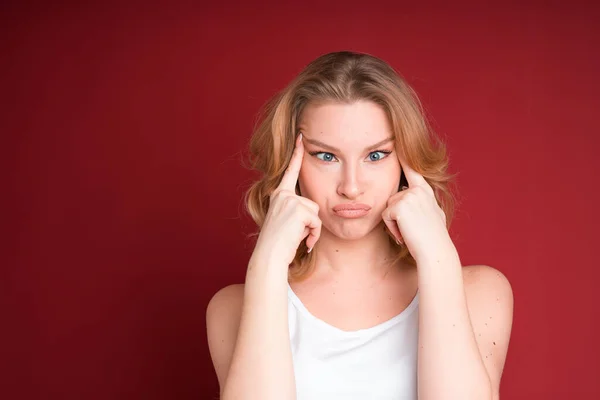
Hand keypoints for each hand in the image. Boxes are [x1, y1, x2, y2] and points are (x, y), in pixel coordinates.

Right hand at [253, 133, 321, 265]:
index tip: (301, 136)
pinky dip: (313, 234)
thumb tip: (311, 210)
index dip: (296, 154)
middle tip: (295, 234)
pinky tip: (303, 242)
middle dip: (310, 222)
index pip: (290, 172)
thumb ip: (296, 210)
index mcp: (279, 195)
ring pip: (316, 212)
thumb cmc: (279, 244)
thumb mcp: (287, 222)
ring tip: (297, 238)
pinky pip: (317, 222)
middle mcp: (282, 194)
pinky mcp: (298, 210)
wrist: (269, 256)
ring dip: (312, 229)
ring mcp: (289, 201)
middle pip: (312, 202)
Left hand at [381, 155, 451, 263]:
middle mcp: (418, 189)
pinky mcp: (400, 206)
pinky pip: (385, 216)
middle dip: (395, 215)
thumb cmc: (433, 239)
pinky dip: (392, 228)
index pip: (412, 169)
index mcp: (425, 190)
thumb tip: (418, 197)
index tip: (398, 138)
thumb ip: (423, 202)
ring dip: (394, 223)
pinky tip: (405, 234)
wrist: (435, 252)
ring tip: (410, 232)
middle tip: (412, 229)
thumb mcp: (433, 215)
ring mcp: (409, 196)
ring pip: (387, 207)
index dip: (404, 156)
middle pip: (392, 197)